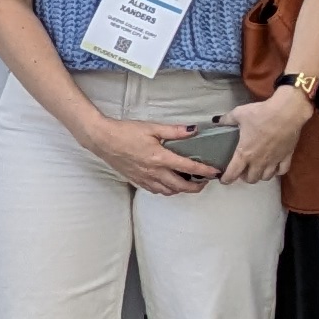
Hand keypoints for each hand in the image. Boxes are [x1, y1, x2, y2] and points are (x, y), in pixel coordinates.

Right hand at [74, 112, 209, 196]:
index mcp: (160, 158)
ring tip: (189, 182)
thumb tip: (194, 130)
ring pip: (169, 192)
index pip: (188, 168)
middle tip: (205, 182)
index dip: (204, 171)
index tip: (215, 172)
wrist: (102, 140)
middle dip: (196, 187)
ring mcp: (145, 179)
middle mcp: (154, 172)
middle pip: (181, 187)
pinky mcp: (137, 181)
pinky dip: (167, 190)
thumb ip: (174, 131)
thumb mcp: (152, 127)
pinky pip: (157, 191)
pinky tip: (170, 182)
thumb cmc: (125, 131)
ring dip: (182, 190)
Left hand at [220, 84, 317, 187]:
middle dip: (245, 177)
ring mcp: (274, 161)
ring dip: (260, 175)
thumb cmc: (260, 114)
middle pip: (251, 179)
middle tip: (243, 170)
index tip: (223, 180)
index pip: (233, 173)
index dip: (226, 179)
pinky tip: (275, 167)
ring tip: (258, 169)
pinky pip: (282, 171)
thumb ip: (227, 119)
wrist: (286, 113)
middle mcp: (258, 161)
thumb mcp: (239, 114)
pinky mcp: (287, 157)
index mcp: (244, 153)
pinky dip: (277, 172)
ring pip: (266, 177)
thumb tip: (217, 120)